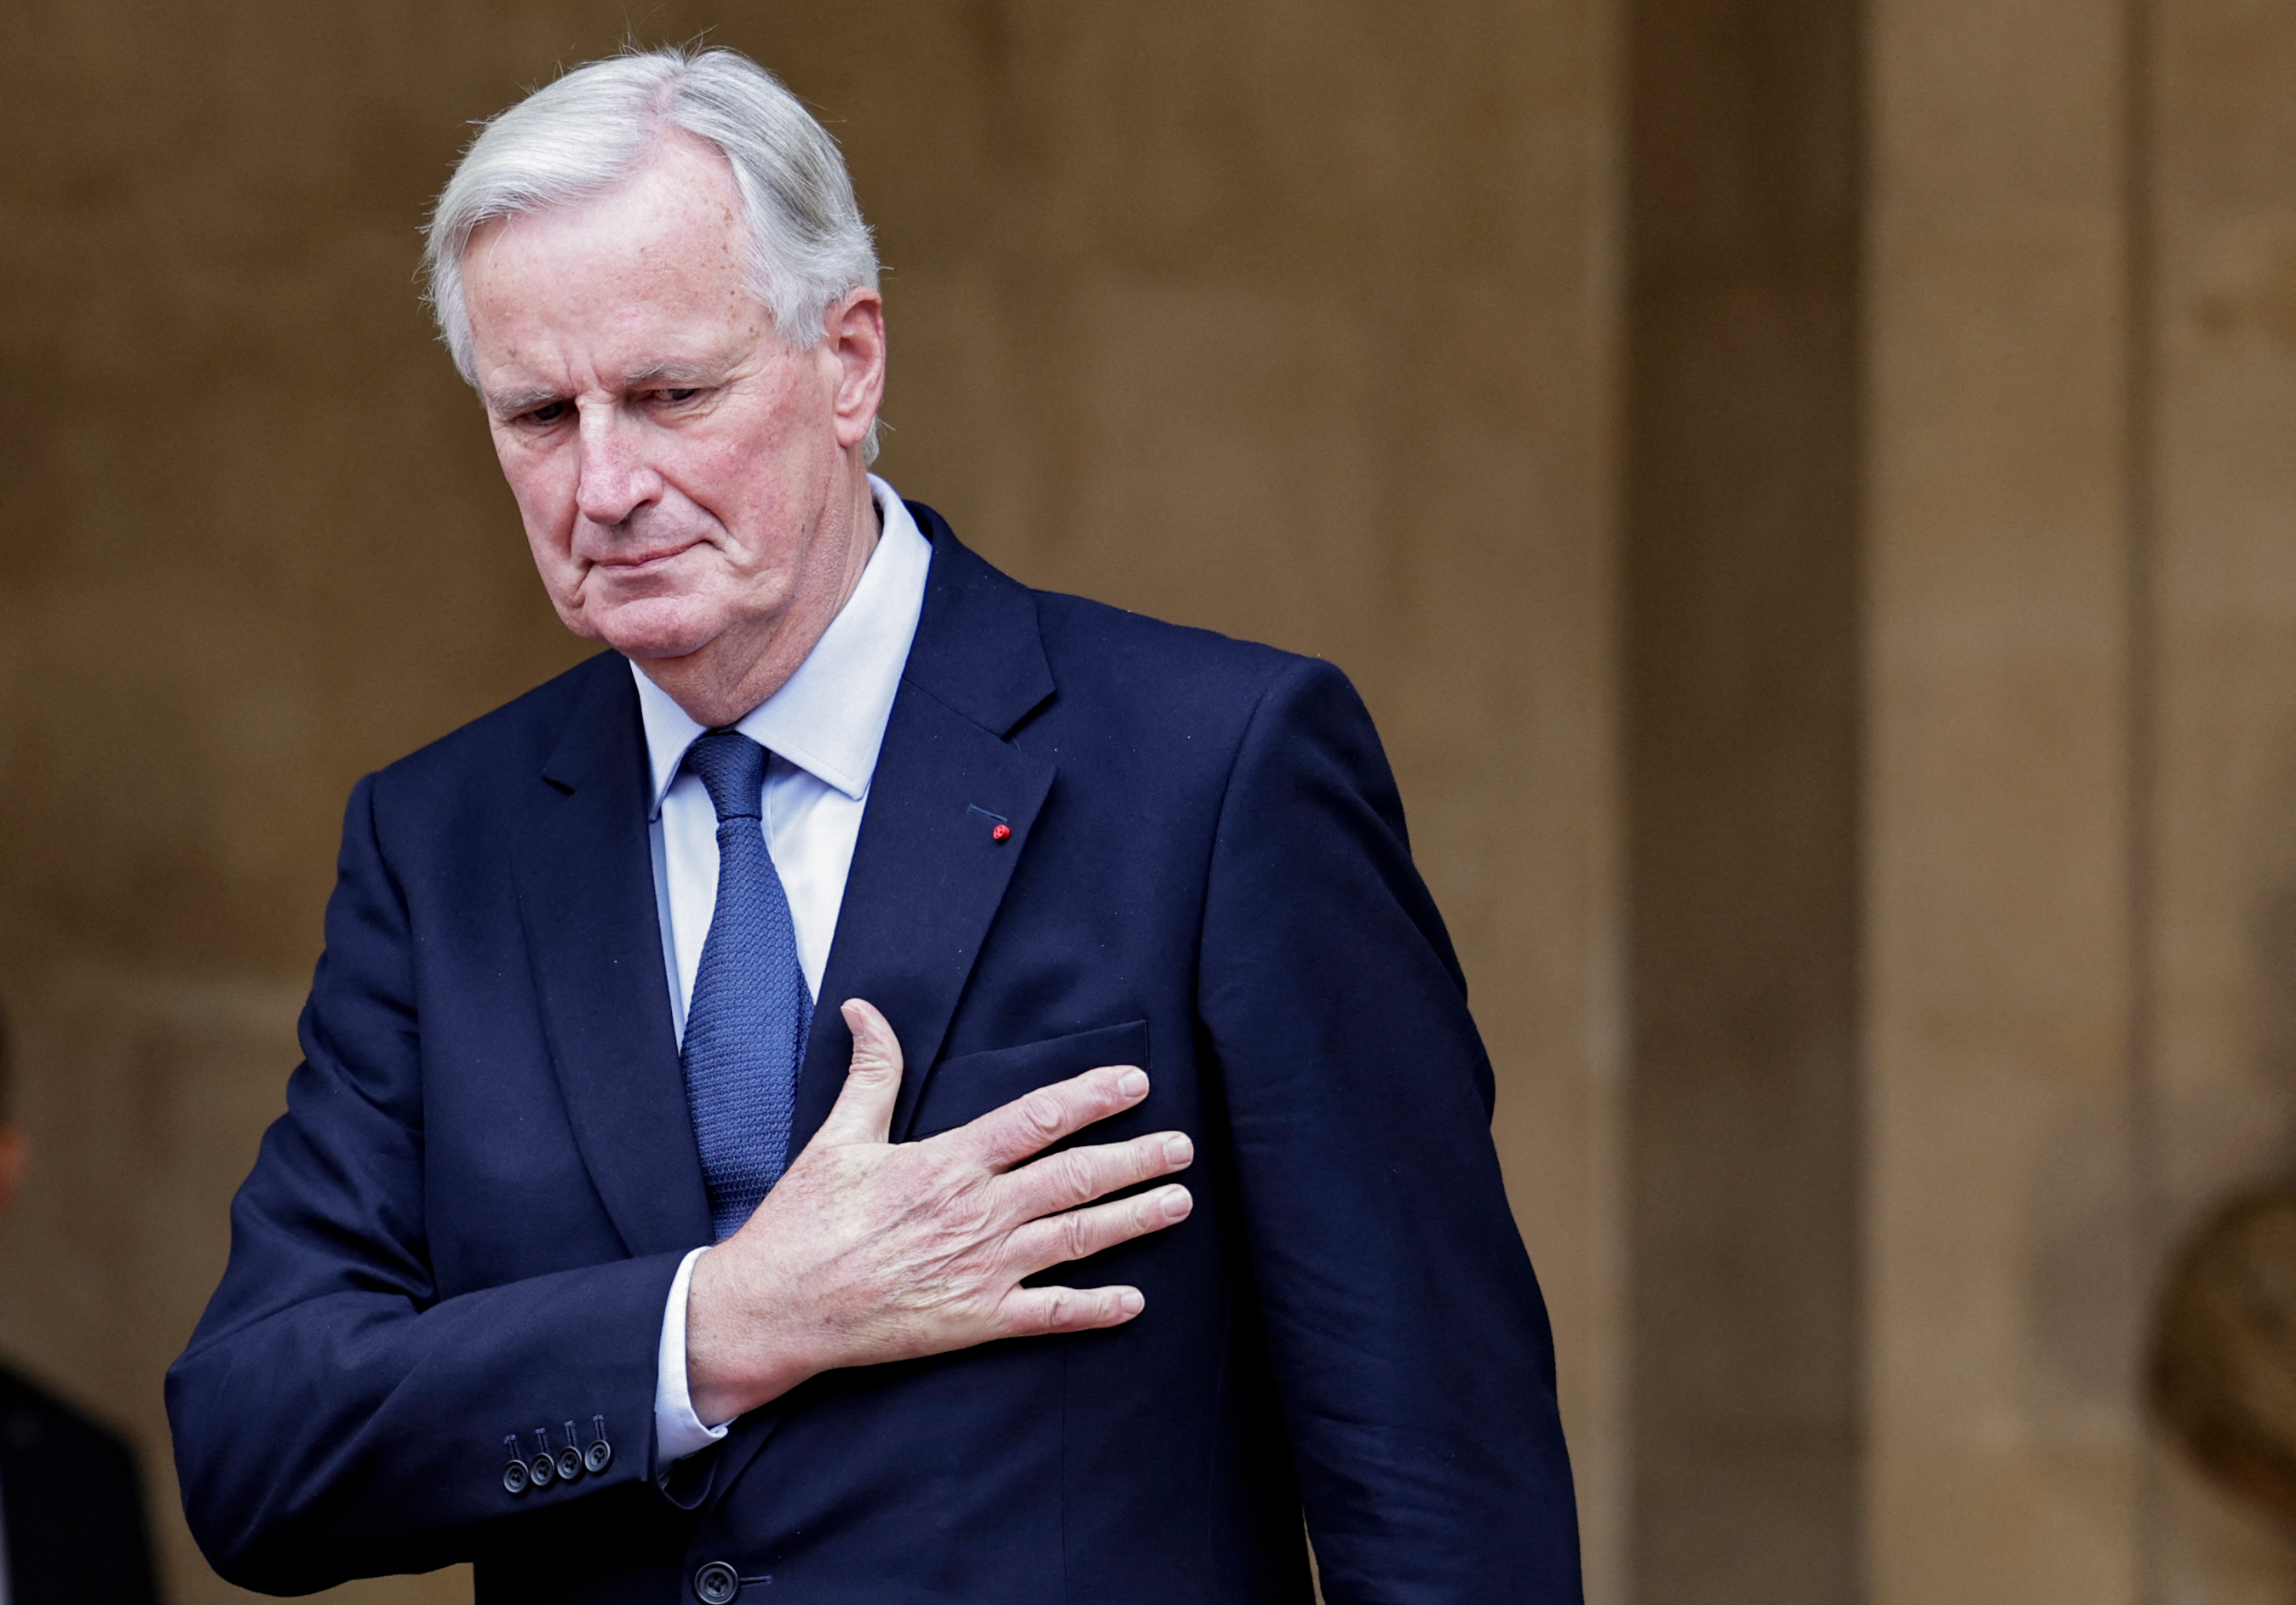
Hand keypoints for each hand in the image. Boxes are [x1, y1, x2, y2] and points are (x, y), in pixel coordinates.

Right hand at [685, 999, 1195, 1423]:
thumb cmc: (804, 1222)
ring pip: (1075, 1238)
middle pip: (1073, 1178)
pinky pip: (1049, 1315)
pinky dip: (1095, 1309)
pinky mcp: (976, 1322)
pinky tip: (1135, 1302)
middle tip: (1183, 1148)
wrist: (777, 1307)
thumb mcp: (838, 1137)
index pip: (1036, 1120)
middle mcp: (976, 1214)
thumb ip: (870, 1073)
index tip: (1134, 1083)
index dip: (1090, 1098)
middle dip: (1135, 1160)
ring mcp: (981, 1270)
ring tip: (1179, 1202)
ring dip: (1133, 1220)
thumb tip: (864, 1010)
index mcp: (947, 1164)